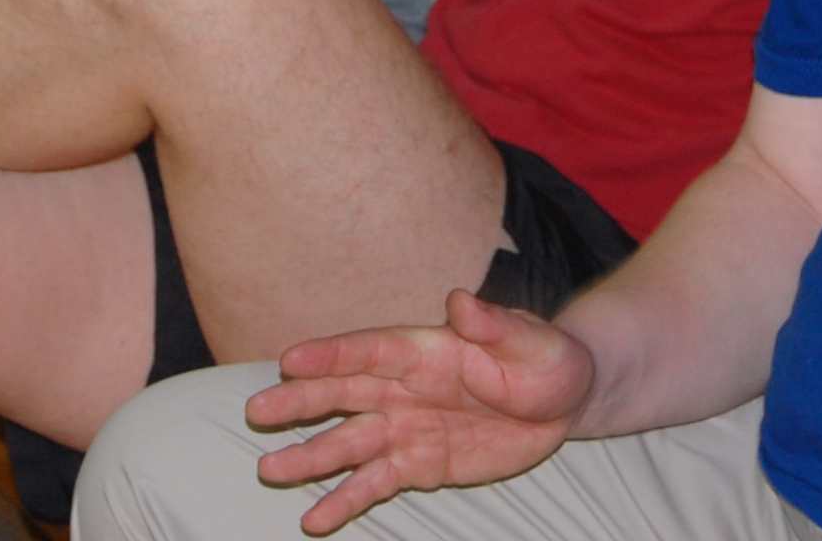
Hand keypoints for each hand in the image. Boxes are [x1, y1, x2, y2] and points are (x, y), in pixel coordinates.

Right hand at [247, 290, 594, 534]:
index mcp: (422, 348)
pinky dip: (344, 501)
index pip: (368, 350)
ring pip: (348, 443)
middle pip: (342, 394)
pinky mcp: (416, 464)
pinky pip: (374, 484)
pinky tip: (314, 519)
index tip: (288, 361)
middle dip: (300, 403)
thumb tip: (460, 302)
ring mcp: (405, 427)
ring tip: (271, 470)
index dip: (330, 355)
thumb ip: (493, 325)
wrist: (564, 403)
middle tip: (257, 411)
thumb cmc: (545, 359)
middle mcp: (402, 387)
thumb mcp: (531, 340)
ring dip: (310, 457)